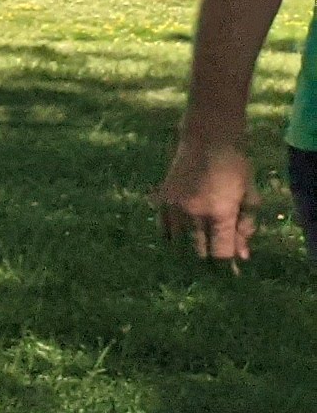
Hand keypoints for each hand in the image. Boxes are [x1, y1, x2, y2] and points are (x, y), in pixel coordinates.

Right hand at [160, 134, 258, 265]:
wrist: (208, 140)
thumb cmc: (236, 166)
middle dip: (209, 259)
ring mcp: (175, 207)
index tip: (232, 272)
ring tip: (194, 255)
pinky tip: (175, 240)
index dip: (228, 265)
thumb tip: (242, 255)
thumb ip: (246, 226)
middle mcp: (195, 214)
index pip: (221, 252)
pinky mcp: (162, 199)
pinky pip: (163, 226)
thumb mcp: (249, 196)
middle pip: (200, 250)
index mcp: (220, 213)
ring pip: (179, 241)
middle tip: (214, 264)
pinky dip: (170, 235)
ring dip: (189, 248)